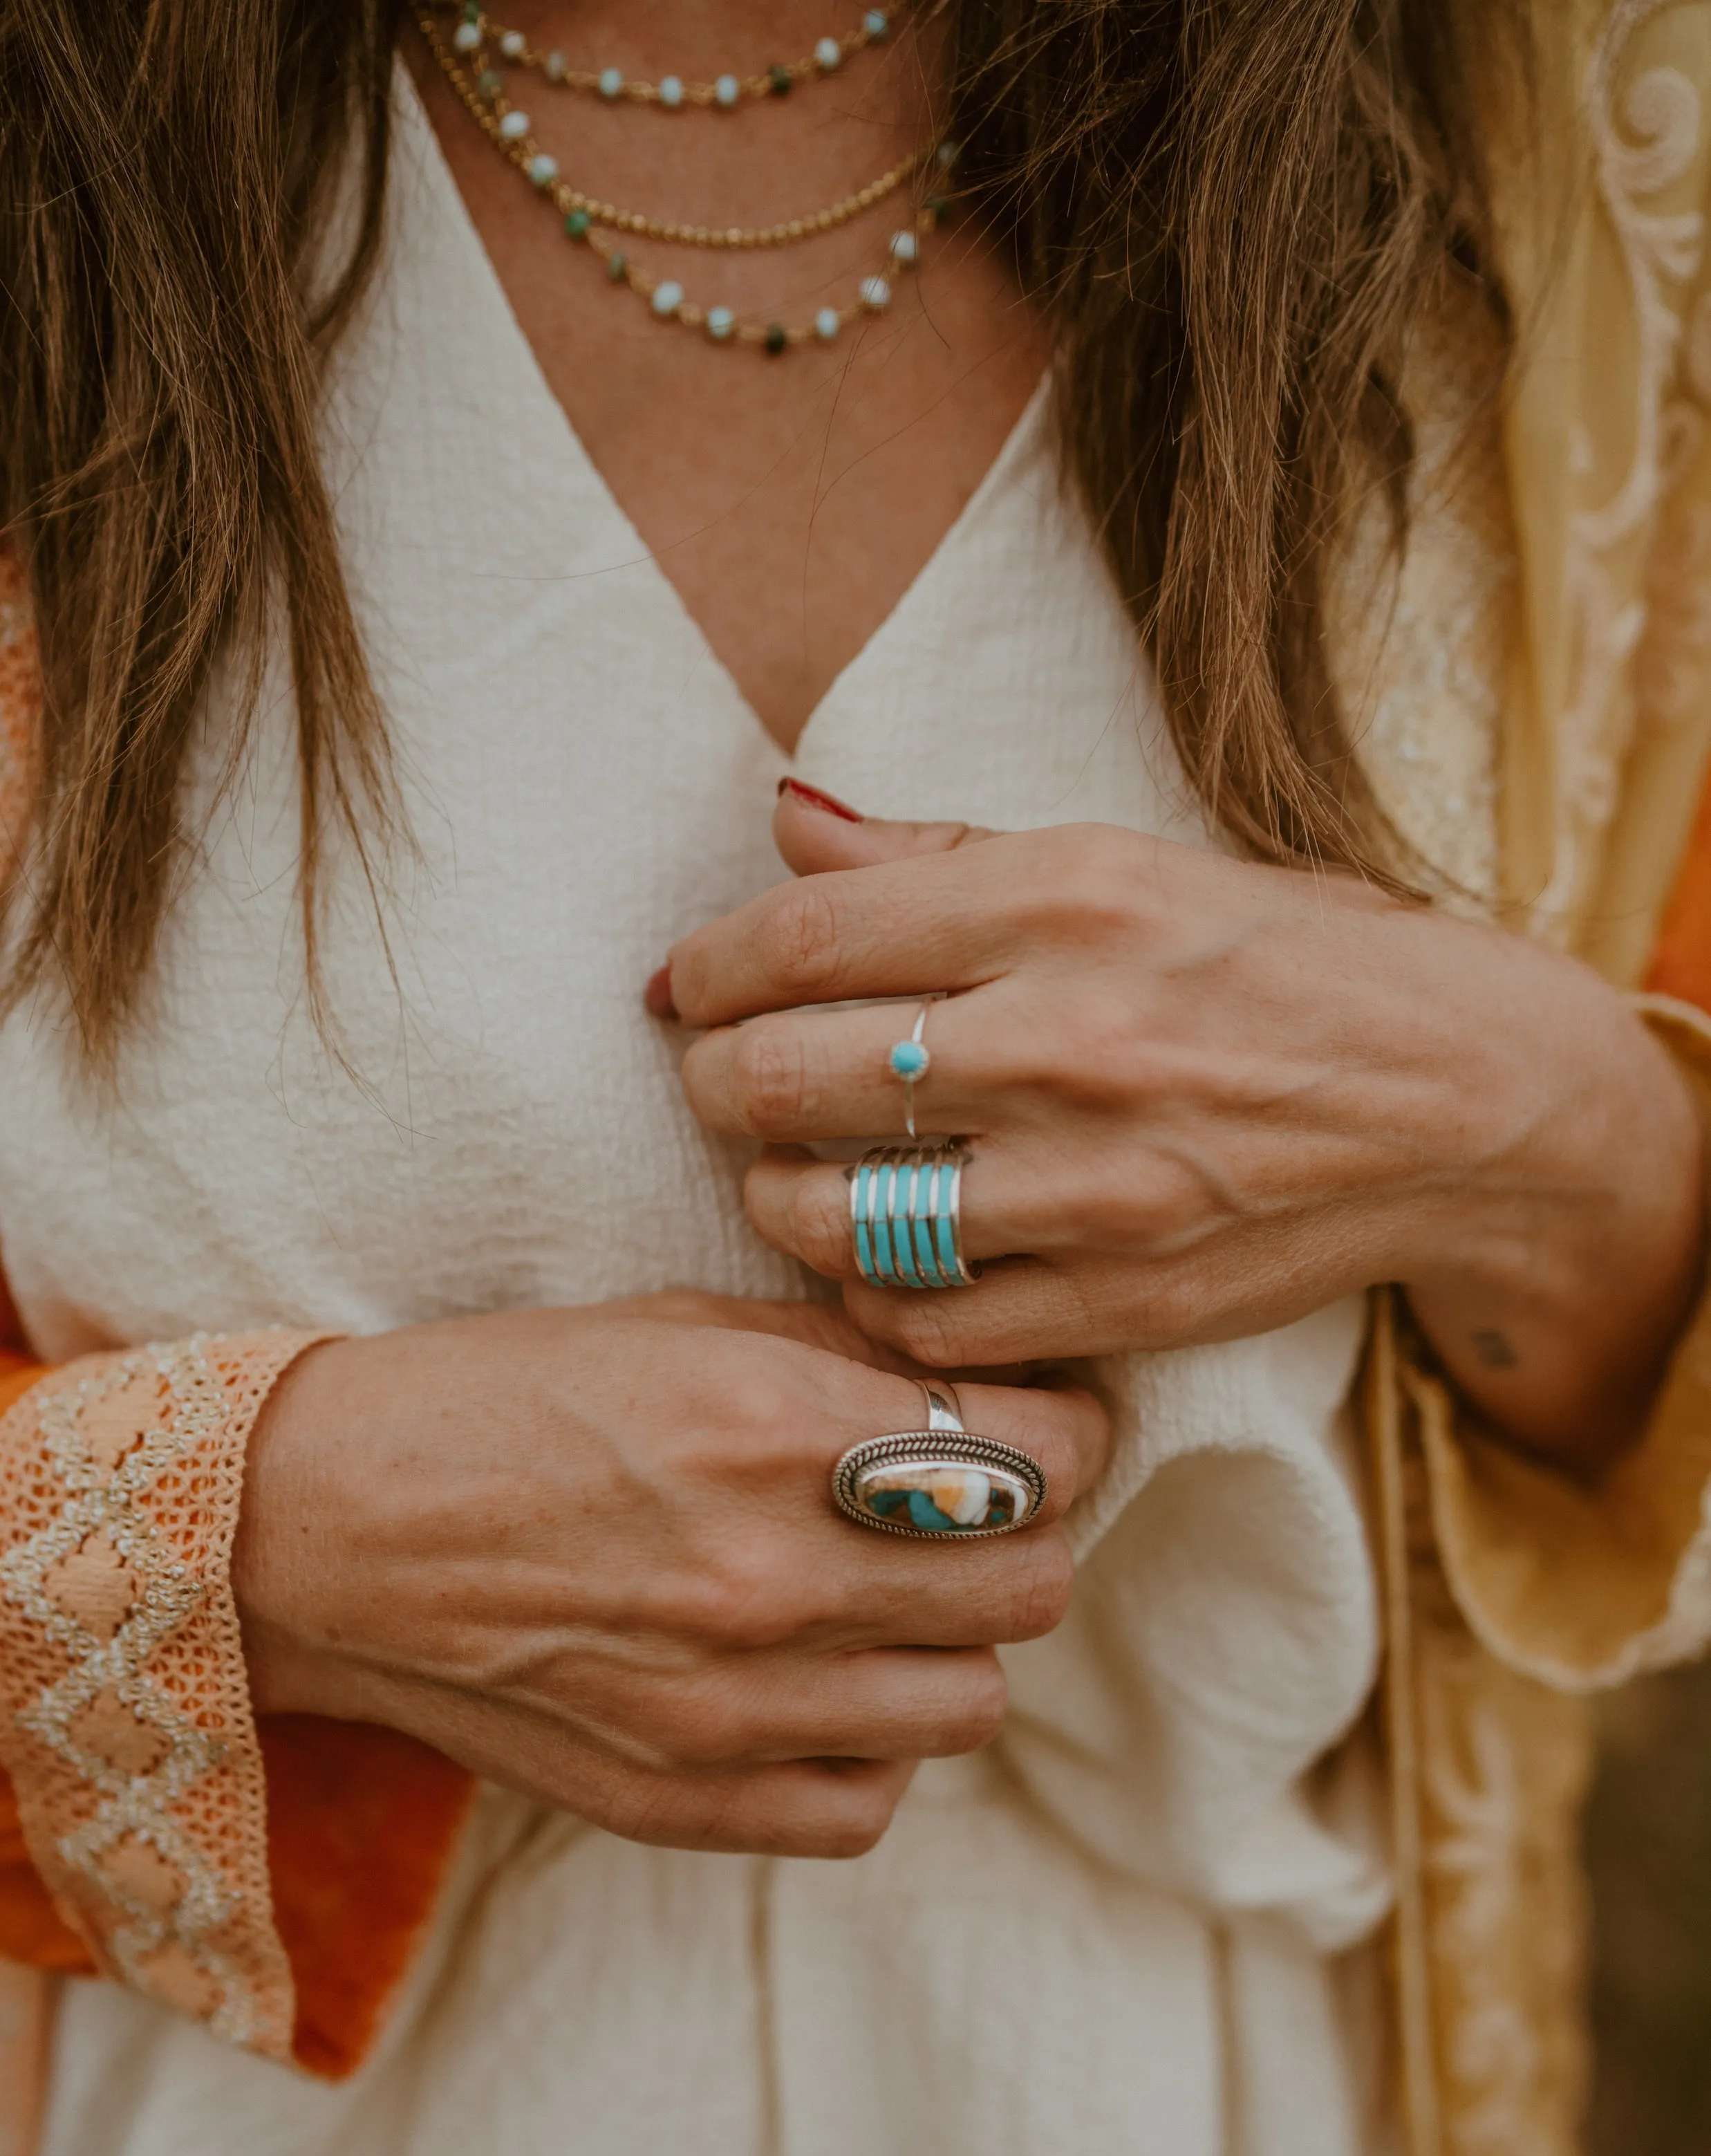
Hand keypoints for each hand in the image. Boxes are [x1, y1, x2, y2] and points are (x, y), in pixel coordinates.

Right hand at [233, 1293, 1106, 1856]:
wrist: (324, 1530)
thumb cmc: (502, 1400)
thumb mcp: (682, 1327)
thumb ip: (849, 1359)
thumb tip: (989, 1379)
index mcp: (775, 1430)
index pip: (1050, 1455)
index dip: (1070, 1431)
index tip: (1042, 1423)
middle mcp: (771, 1577)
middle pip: (1034, 1585)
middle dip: (1027, 1533)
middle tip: (973, 1507)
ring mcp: (731, 1707)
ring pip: (974, 1703)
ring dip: (953, 1645)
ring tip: (889, 1600)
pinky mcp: (686, 1800)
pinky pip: (871, 1803)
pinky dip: (873, 1749)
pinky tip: (824, 1688)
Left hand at [661, 789, 1706, 1468]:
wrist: (1466, 1104)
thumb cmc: (1288, 963)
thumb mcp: (1133, 862)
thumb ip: (943, 852)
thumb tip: (782, 821)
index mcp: (1070, 897)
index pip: (803, 938)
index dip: (709, 966)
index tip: (686, 985)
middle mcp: (1074, 1039)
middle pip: (787, 1077)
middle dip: (717, 1079)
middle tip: (725, 1077)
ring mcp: (1097, 1186)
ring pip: (832, 1214)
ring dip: (774, 1193)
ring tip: (788, 1167)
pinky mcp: (1122, 1305)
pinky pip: (921, 1319)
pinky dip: (868, 1293)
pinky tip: (878, 1254)